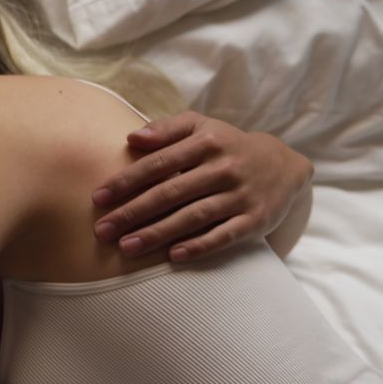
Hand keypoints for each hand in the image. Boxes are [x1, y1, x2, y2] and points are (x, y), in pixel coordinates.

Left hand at [92, 111, 312, 261]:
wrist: (284, 165)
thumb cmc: (226, 145)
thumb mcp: (201, 127)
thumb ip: (166, 129)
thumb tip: (131, 137)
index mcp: (206, 142)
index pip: (158, 163)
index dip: (126, 181)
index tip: (98, 198)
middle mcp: (224, 168)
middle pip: (170, 193)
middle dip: (132, 213)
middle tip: (102, 230)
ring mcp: (240, 196)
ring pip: (192, 217)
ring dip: (157, 233)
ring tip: (126, 247)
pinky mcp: (255, 220)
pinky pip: (223, 236)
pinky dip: (199, 246)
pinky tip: (172, 256)